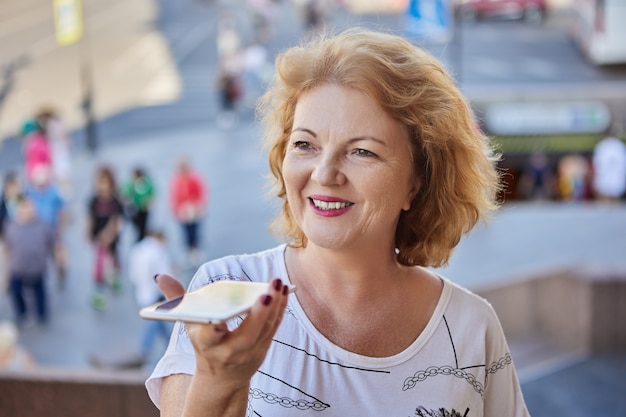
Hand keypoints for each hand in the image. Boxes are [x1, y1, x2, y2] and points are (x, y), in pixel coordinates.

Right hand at [154, 274, 289, 386]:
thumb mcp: (187, 324)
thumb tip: (160, 276)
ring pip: (265, 330)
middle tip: (266, 293)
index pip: (209, 338)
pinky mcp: (263, 348)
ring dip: (275, 306)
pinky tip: (282, 290)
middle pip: (247, 335)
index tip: (217, 321)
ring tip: (277, 283)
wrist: (222, 377)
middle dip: (258, 314)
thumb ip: (175, 300)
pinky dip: (280, 308)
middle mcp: (229, 351)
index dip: (213, 330)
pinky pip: (274, 327)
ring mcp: (249, 352)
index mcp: (207, 344)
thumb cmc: (203, 342)